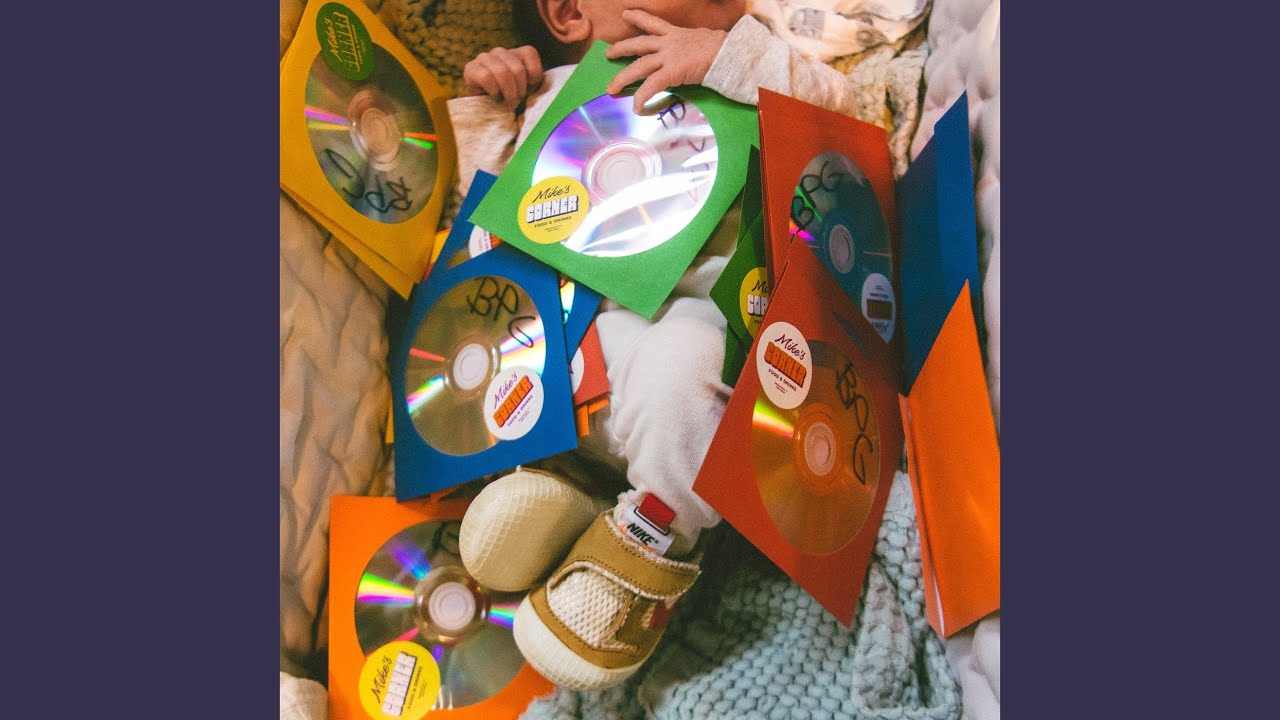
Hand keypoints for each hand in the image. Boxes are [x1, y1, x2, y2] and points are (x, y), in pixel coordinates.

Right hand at [462, 45, 544, 109]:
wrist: (487, 112)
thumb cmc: (511, 101)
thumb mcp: (529, 90)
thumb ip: (536, 83)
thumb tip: (548, 89)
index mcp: (516, 53)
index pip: (529, 53)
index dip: (533, 75)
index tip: (529, 90)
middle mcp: (500, 52)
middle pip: (516, 67)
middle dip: (519, 89)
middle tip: (517, 102)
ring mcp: (484, 58)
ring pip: (502, 71)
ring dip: (508, 92)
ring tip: (508, 102)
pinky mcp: (471, 68)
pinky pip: (486, 77)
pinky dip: (494, 91)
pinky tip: (494, 97)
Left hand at [605, 9, 728, 112]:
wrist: (729, 53)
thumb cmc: (723, 48)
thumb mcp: (705, 41)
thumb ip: (695, 46)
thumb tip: (697, 54)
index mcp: (677, 33)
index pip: (654, 23)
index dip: (638, 17)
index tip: (627, 14)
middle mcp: (669, 43)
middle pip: (639, 44)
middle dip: (622, 48)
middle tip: (608, 53)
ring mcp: (669, 57)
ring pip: (639, 66)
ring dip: (622, 77)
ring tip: (611, 87)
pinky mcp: (671, 72)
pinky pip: (651, 86)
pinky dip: (641, 97)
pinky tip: (636, 107)